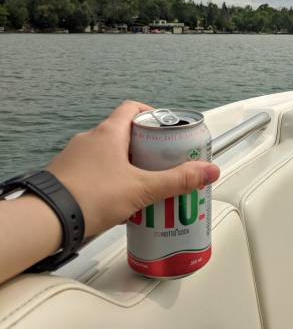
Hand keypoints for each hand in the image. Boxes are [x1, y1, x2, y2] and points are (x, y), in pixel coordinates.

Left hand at [47, 100, 219, 236]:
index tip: (166, 131)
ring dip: (126, 166)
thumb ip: (177, 181)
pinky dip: (108, 180)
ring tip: (143, 187)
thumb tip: (209, 170)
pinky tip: (118, 201)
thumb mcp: (142, 189)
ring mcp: (74, 158)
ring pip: (107, 155)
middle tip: (161, 164)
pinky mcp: (66, 177)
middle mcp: (89, 140)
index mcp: (108, 133)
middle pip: (123, 134)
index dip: (152, 116)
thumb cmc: (91, 196)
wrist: (46, 219)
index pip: (133, 109)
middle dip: (145, 148)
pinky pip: (93, 172)